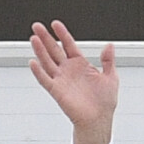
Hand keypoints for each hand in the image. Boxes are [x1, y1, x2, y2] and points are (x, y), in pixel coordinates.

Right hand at [29, 20, 118, 143]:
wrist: (99, 119)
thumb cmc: (104, 101)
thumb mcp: (111, 77)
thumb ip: (108, 61)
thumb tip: (109, 46)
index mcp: (81, 65)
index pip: (69, 46)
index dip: (63, 34)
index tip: (56, 24)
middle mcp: (69, 70)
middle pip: (55, 50)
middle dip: (46, 38)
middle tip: (37, 26)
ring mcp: (62, 80)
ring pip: (47, 62)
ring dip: (40, 51)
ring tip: (34, 39)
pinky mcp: (57, 91)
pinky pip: (45, 80)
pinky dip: (39, 71)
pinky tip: (33, 61)